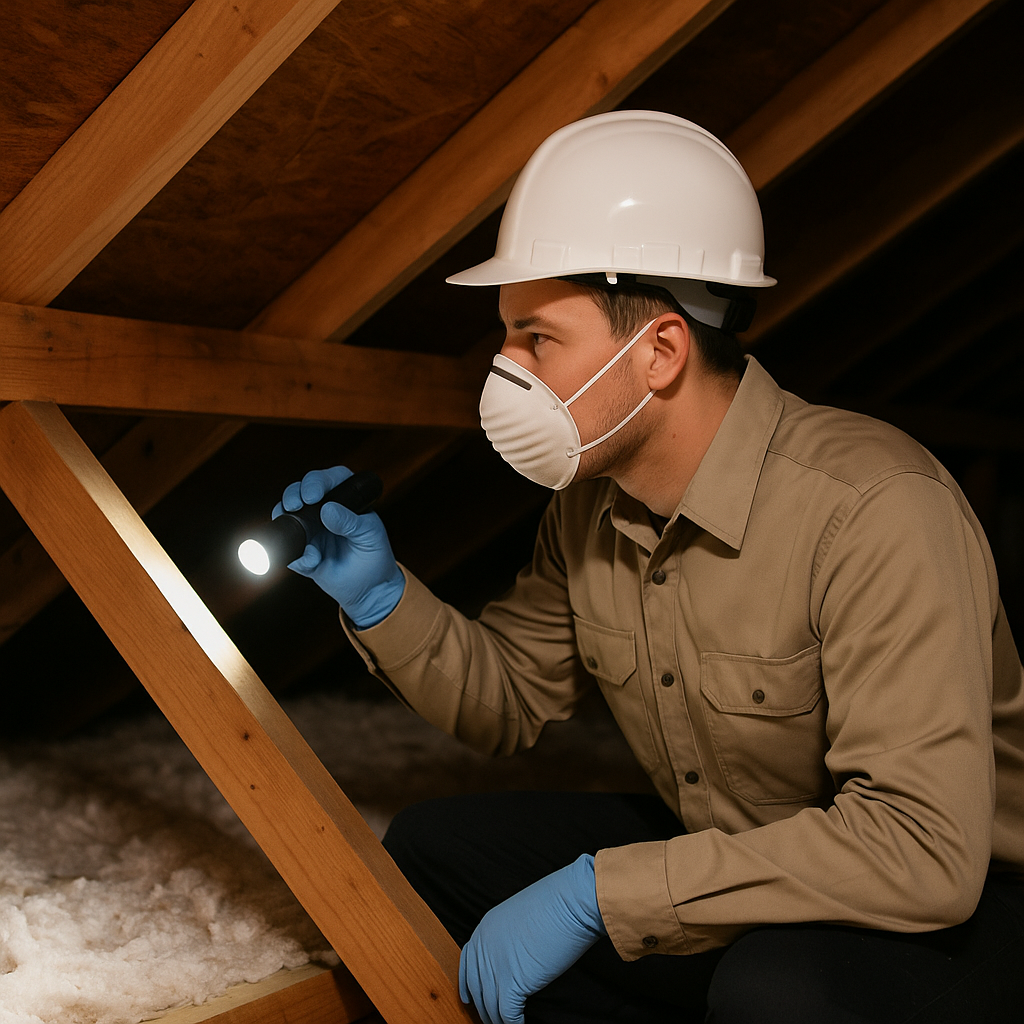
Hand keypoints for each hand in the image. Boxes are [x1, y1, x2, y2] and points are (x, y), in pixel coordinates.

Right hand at [274, 465, 404, 627]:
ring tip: (297, 531)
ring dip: (285, 519)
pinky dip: (295, 555)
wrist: (369, 588)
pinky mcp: (301, 551)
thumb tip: (327, 510)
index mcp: (344, 499)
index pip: (328, 480)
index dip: (316, 482)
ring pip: (287, 515)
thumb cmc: (374, 555)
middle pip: (299, 491)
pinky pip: (289, 549)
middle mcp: (322, 509)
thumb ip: (350, 522)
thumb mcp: (369, 535)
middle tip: (294, 506)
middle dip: (292, 495)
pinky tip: (312, 562)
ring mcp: (309, 529)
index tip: (312, 496)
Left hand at [459, 854, 604, 1023]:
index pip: (467, 963)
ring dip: (498, 1020)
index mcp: (484, 929)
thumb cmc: (554, 903)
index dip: (467, 985)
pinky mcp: (512, 983)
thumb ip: (508, 936)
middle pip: (477, 989)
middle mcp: (484, 949)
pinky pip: (507, 1015)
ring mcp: (495, 967)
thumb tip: (514, 956)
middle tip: (491, 1019)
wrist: (570, 903)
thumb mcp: (519, 915)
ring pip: (490, 1007)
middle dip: (483, 1008)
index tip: (469, 999)